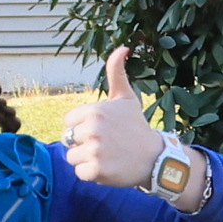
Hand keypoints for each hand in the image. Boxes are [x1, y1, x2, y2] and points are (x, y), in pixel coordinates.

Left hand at [63, 49, 168, 188]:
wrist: (154, 157)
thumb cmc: (136, 127)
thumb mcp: (126, 98)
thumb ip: (116, 73)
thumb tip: (122, 47)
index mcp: (95, 111)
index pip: (68, 121)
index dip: (82, 127)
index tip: (101, 129)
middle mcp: (93, 129)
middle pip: (68, 139)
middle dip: (83, 144)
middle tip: (105, 144)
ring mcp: (95, 150)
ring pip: (72, 157)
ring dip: (86, 160)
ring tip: (107, 156)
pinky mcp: (96, 170)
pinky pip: (79, 173)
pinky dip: (91, 174)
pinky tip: (108, 167)